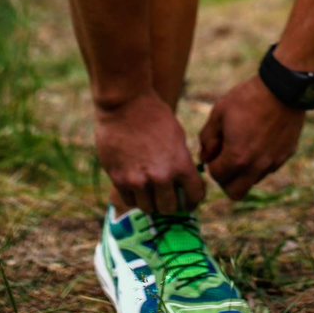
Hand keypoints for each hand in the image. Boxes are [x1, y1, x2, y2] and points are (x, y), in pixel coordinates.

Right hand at [95, 91, 205, 212]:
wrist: (125, 102)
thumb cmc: (154, 114)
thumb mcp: (177, 136)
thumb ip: (180, 161)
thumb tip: (183, 180)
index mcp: (180, 164)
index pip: (194, 196)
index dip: (193, 201)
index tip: (188, 201)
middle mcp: (161, 177)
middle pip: (169, 209)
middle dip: (170, 204)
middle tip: (167, 198)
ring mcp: (138, 180)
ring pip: (148, 208)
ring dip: (151, 202)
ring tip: (150, 192)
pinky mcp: (119, 179)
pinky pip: (129, 201)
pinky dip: (134, 196)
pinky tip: (135, 185)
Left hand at [199, 75, 304, 199]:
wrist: (283, 87)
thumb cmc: (248, 97)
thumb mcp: (220, 112)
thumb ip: (208, 138)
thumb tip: (205, 157)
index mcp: (237, 157)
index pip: (216, 176)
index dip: (212, 163)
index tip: (216, 149)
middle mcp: (256, 166)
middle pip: (235, 193)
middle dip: (227, 180)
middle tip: (227, 160)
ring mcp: (273, 162)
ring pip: (253, 181)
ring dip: (245, 171)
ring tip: (245, 145)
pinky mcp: (286, 155)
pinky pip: (269, 168)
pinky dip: (261, 161)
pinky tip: (261, 139)